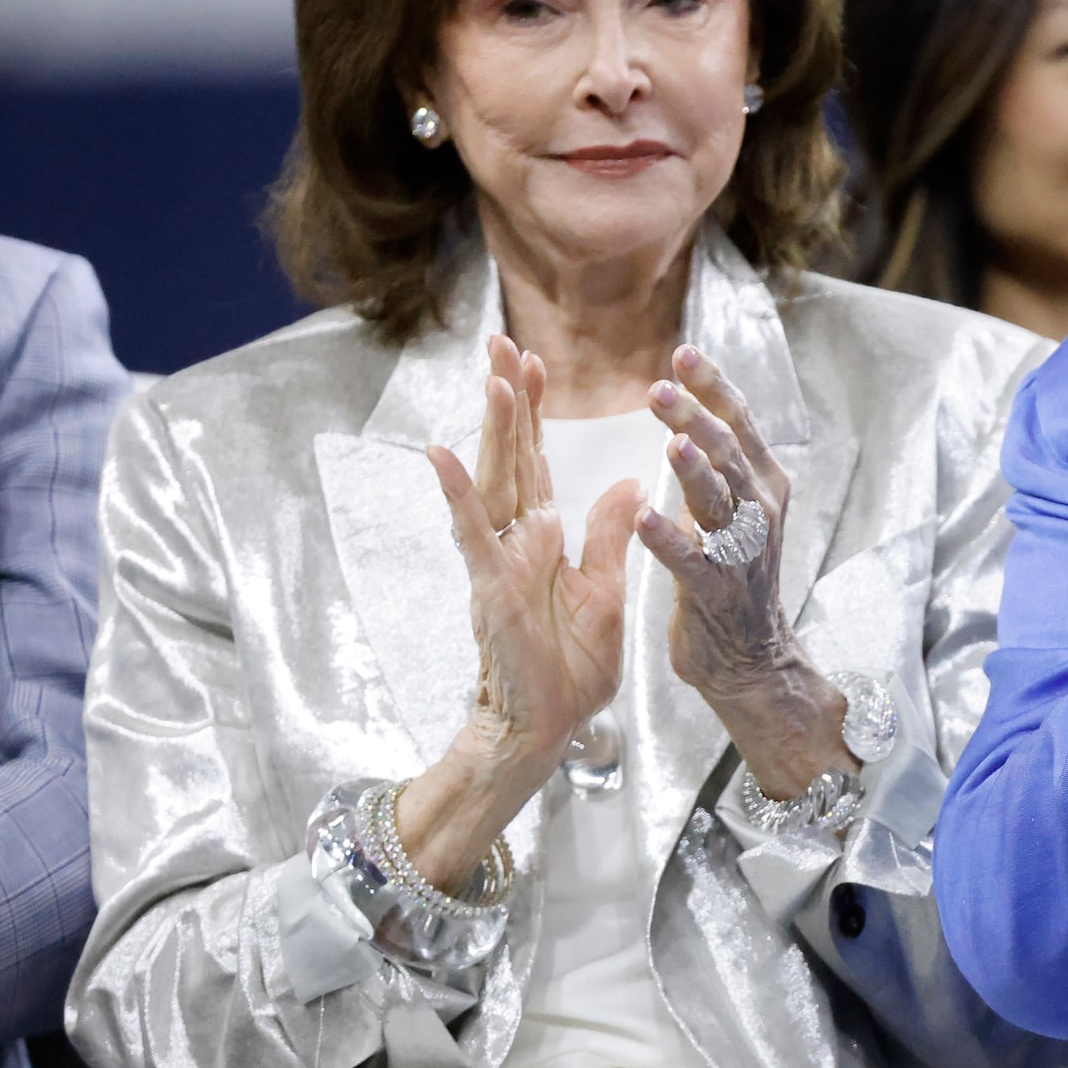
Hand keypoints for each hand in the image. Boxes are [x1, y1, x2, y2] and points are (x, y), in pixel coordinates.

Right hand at [401, 334, 639, 890]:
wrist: (551, 726)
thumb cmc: (572, 667)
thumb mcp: (605, 589)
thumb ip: (608, 534)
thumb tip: (626, 481)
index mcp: (544, 538)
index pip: (537, 461)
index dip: (534, 412)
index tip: (534, 361)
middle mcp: (516, 540)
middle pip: (511, 457)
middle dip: (507, 400)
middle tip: (500, 342)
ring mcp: (499, 561)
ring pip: (493, 482)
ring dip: (492, 430)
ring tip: (490, 377)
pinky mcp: (491, 588)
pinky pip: (473, 534)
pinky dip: (458, 494)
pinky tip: (441, 454)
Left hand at [636, 346, 852, 799]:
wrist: (752, 660)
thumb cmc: (735, 580)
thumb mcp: (736, 512)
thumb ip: (720, 467)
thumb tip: (694, 412)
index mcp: (763, 486)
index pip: (739, 423)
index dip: (712, 387)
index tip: (682, 353)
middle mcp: (759, 512)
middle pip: (728, 453)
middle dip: (696, 417)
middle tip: (660, 388)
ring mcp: (742, 553)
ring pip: (720, 502)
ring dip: (694, 471)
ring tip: (670, 442)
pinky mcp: (717, 593)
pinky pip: (692, 561)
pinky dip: (669, 539)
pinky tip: (644, 519)